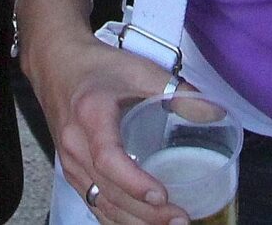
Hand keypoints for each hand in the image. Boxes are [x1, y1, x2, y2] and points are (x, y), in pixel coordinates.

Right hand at [38, 35, 183, 224]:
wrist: (56, 64)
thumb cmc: (96, 67)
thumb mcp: (139, 69)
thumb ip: (177, 91)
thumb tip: (215, 113)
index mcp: (91, 115)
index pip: (108, 158)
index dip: (134, 182)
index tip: (162, 196)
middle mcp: (76, 145)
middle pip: (108, 191)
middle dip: (146, 213)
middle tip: (181, 219)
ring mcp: (70, 162)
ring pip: (100, 204)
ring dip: (134, 222)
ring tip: (169, 224)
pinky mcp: (72, 171)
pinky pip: (94, 203)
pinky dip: (118, 219)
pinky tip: (142, 224)